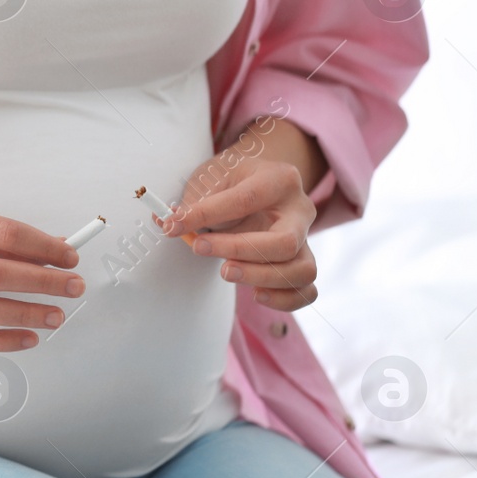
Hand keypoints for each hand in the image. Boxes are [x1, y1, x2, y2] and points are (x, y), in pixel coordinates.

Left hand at [162, 124, 319, 310]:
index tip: (174, 226)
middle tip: (201, 248)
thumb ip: (194, 202)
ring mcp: (306, 237)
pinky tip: (255, 294)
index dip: (206, 215)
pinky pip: (307, 290)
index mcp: (279, 179)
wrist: (260, 179)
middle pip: (284, 242)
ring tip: (225, 272)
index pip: (245, 200)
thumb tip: (169, 225)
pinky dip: (284, 299)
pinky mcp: (302, 260)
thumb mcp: (213, 177)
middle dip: (239, 251)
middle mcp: (300, 210)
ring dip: (261, 277)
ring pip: (301, 270)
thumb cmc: (235, 179)